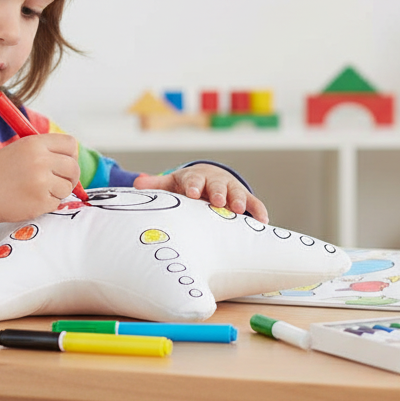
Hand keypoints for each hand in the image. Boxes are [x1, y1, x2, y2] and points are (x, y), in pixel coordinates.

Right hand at [0, 134, 80, 237]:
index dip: (70, 155)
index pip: (70, 144)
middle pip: (73, 167)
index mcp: (34, 143)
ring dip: (57, 192)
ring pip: (67, 187)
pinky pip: (56, 203)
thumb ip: (43, 151)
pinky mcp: (40, 202)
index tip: (65, 163)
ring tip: (36, 191)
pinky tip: (29, 200)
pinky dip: (47, 204)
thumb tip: (70, 158)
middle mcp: (40, 160)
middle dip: (70, 176)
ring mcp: (41, 182)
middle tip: (58, 182)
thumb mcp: (17, 150)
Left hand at [134, 164, 268, 222]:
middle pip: (216, 186)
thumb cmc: (187, 187)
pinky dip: (259, 211)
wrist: (209, 180)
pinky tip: (263, 221)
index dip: (192, 186)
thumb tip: (136, 183)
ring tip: (239, 210)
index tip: (190, 193)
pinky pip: (255, 204)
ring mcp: (231, 190)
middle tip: (217, 201)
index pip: (192, 181)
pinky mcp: (246, 200)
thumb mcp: (172, 184)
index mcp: (195, 179)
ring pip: (237, 193)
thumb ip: (156, 185)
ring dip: (239, 201)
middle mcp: (215, 182)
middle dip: (217, 192)